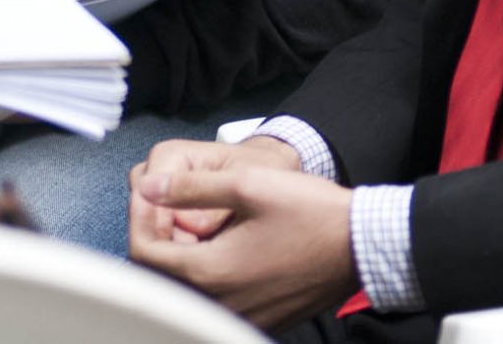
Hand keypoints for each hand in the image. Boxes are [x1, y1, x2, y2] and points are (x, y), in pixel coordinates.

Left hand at [130, 145, 357, 332]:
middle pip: (161, 277)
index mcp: (211, 273)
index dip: (139, 219)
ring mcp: (242, 315)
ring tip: (190, 219)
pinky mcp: (260, 318)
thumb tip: (147, 188)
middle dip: (156, 236)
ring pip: (186, 291)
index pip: (145, 254)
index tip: (149, 194)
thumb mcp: (247, 185)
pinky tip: (218, 244)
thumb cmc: (312, 213)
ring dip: (179, 256)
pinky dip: (204, 274)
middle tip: (167, 203)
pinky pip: (215, 301)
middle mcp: (220, 304)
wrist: (363, 246)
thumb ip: (190, 188)